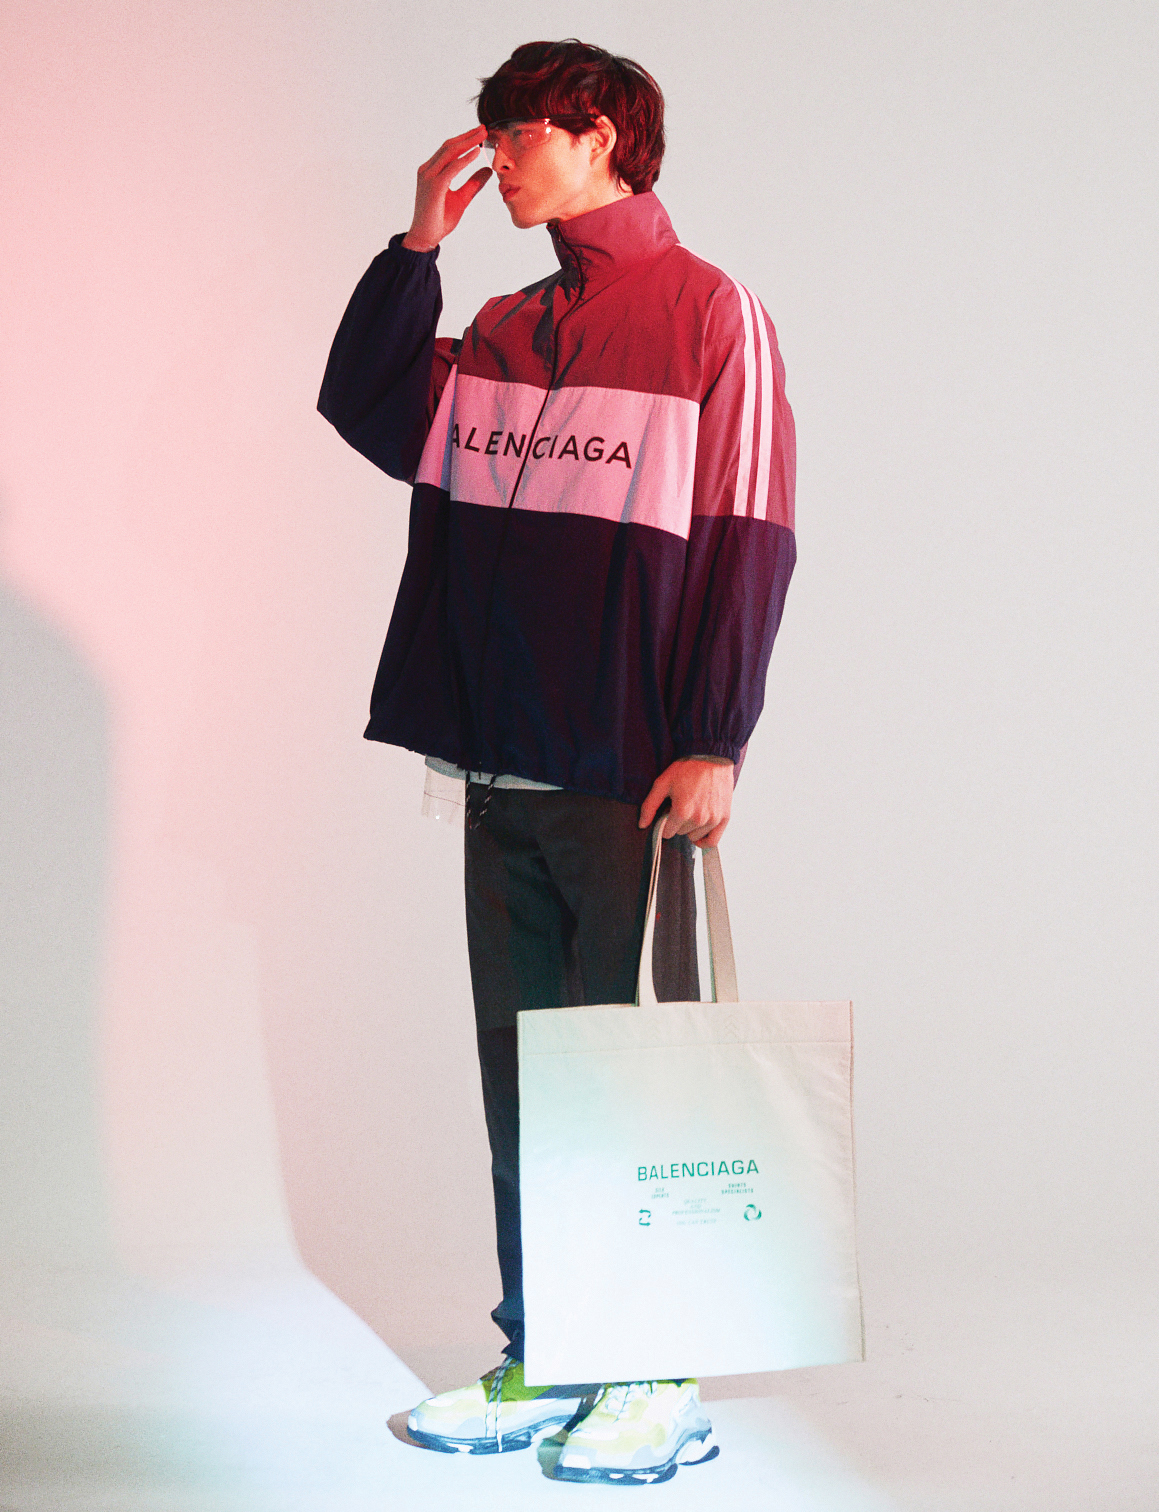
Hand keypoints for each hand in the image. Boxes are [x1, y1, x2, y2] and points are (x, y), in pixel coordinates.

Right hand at [402, 125, 491, 251]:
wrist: (426, 237)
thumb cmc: (440, 220)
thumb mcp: (462, 199)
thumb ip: (473, 184)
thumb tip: (487, 170)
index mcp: (432, 171)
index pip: (449, 149)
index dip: (465, 139)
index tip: (481, 134)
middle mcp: (427, 170)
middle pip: (449, 146)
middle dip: (467, 136)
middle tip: (484, 128)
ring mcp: (428, 177)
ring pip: (449, 152)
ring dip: (468, 142)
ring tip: (483, 135)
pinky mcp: (434, 186)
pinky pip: (451, 168)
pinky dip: (464, 159)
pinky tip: (476, 153)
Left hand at [638, 757, 733, 847]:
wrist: (711, 756)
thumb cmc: (686, 769)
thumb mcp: (662, 783)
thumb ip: (650, 806)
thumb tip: (642, 825)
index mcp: (682, 812)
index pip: (667, 832)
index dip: (665, 821)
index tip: (669, 810)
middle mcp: (698, 819)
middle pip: (680, 833)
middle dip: (678, 823)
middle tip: (682, 805)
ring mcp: (713, 819)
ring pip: (694, 837)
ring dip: (691, 828)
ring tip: (693, 810)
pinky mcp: (725, 818)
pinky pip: (713, 841)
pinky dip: (704, 839)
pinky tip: (700, 831)